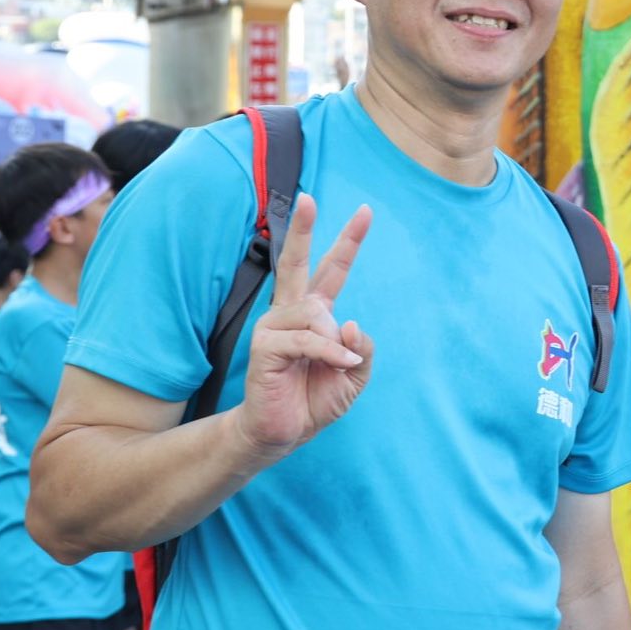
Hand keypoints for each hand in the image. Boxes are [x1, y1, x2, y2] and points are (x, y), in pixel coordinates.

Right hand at [230, 195, 375, 470]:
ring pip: (316, 314)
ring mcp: (273, 327)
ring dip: (336, 343)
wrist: (284, 433)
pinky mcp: (264, 346)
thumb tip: (350, 323)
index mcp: (314, 313)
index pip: (332, 270)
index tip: (366, 211)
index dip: (348, 241)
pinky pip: (308, 338)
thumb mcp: (354, 375)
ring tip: (337, 365)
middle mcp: (291, 313)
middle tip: (309, 197)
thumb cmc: (314, 400)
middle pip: (296, 262)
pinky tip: (339, 365)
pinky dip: (329, 353)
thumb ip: (361, 349)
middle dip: (304, 229)